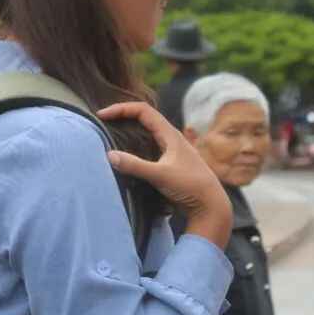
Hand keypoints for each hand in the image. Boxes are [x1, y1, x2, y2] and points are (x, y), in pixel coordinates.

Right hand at [97, 102, 231, 247]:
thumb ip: (135, 165)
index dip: (122, 109)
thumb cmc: (190, 187)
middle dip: (123, 116)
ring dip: (129, 131)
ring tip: (110, 136)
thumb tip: (109, 155)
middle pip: (144, 118)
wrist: (210, 205)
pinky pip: (149, 147)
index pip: (143, 110)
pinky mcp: (170, 164)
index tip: (103, 115)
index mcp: (170, 135)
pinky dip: (135, 146)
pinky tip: (126, 156)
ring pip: (147, 133)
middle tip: (103, 122)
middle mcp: (171, 139)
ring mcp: (171, 151)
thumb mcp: (160, 175)